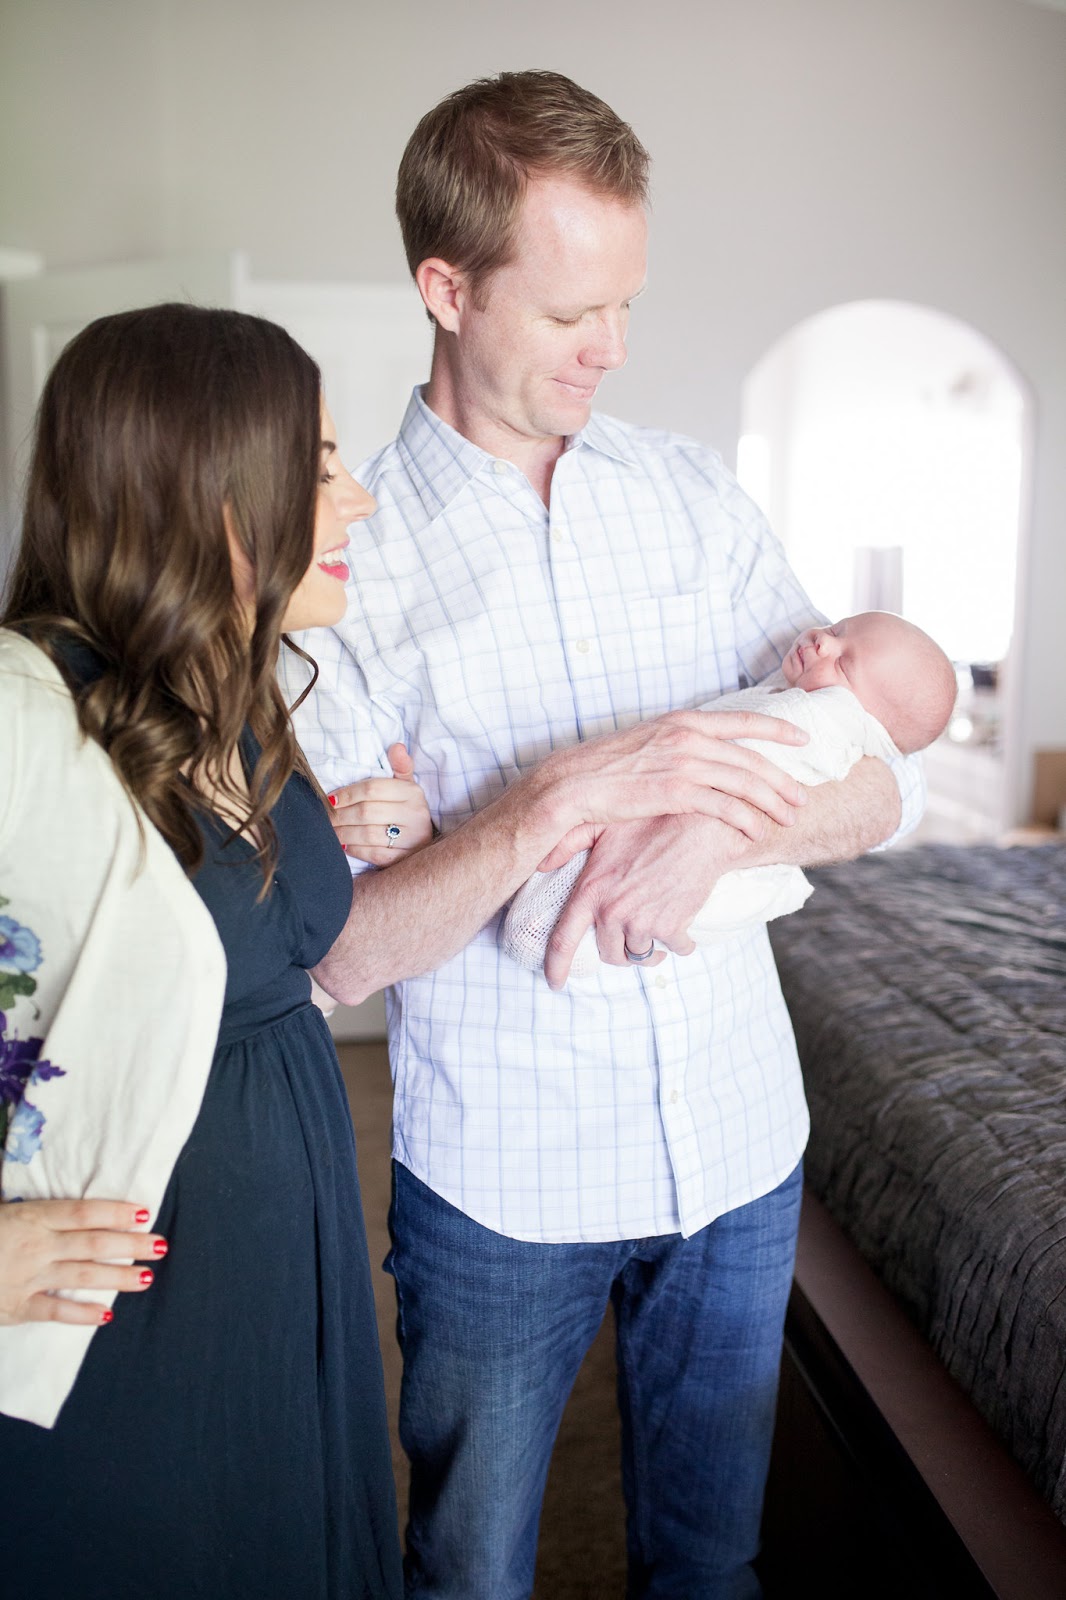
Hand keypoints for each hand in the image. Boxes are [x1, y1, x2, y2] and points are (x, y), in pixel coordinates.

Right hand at [0, 1198, 165, 1325]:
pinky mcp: (16, 1307)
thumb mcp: (2, 1210)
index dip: (115, 1211)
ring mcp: (26, 1278)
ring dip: (117, 1278)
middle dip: (131, 1245)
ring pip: (81, 1276)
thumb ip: (35, 1211)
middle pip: (93, 1243)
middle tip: (161, 1246)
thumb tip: (71, 1209)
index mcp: (30, 1216)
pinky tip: (106, 1315)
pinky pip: (55, 1311)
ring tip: (146, 1278)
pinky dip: (81, 1315)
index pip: (83, 1212)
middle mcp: (34, 1246)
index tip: (144, 1212)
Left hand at [327, 744, 433, 865]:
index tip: (330, 799)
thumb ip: (400, 767)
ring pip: (367, 834)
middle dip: (340, 815)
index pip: (372, 789)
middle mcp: (415, 814)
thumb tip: (396, 747)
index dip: (347, 794)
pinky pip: (373, 854)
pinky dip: (354, 849)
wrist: (426, 844)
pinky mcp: (404, 858)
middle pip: (366, 812)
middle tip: (324, 817)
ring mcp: (412, 839)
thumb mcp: (407, 786)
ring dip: (343, 833)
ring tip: (330, 830)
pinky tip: (343, 845)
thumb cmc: (407, 810)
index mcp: (413, 792)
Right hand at [538, 708, 807, 841]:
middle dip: (782, 779)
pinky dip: (746, 819)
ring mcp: (684, 763)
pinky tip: (757, 831)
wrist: (571, 783)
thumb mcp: (646, 742)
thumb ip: (676, 745)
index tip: (802, 738)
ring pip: (745, 782)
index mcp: (682, 721)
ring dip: (773, 801)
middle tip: (802, 796)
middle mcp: (688, 737)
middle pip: (751, 758)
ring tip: (789, 816)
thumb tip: (699, 755)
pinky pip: (725, 806)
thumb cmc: (603, 768)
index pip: (743, 721)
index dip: (777, 729)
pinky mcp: (676, 792)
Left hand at [543, 814, 750, 988]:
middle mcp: (612, 912)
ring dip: (649, 951)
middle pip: (610, 955)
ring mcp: (642, 922)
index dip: (556, 967)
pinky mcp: (672, 927)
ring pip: (641, 956)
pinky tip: (682, 928)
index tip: (555, 983)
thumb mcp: (601, 825)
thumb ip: (568, 843)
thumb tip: (541, 864)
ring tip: (656, 934)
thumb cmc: (650, 821)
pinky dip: (680, 944)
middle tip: (630, 939)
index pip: (563, 940)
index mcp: (590, 891)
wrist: (698, 826)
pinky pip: (675, 949)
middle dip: (619, 953)